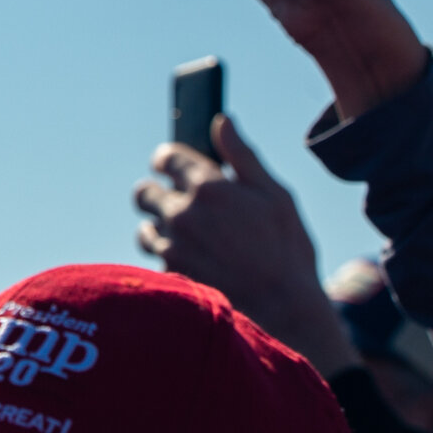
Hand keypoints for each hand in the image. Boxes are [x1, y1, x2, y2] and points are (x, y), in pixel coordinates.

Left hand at [135, 115, 358, 375]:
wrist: (284, 311)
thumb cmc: (287, 249)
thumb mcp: (275, 195)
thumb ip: (242, 156)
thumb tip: (223, 121)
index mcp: (208, 187)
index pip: (165, 158)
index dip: (166, 160)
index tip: (169, 164)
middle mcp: (182, 214)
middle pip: (145, 193)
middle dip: (158, 193)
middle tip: (180, 202)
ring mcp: (173, 246)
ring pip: (146, 228)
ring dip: (161, 228)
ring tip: (190, 237)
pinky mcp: (170, 275)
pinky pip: (157, 259)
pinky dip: (169, 257)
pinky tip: (195, 261)